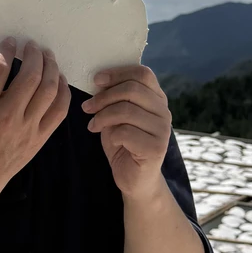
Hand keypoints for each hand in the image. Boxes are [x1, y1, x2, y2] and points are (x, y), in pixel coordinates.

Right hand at [0, 39, 70, 196]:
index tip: (10, 41)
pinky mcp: (39, 139)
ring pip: (48, 91)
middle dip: (33, 55)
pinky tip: (59, 80)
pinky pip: (59, 111)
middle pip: (30, 76)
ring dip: (51, 68)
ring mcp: (26, 129)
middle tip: (32, 44)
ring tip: (47, 56)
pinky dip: (63, 92)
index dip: (7, 50)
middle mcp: (6, 118)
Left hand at [81, 65, 170, 199]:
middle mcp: (164, 112)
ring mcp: (163, 130)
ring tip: (93, 125)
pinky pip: (126, 132)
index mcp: (156, 99)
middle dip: (104, 97)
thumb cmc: (124, 144)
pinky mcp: (156, 148)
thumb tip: (99, 80)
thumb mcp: (117, 116)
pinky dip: (110, 134)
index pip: (143, 74)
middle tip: (87, 107)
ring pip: (127, 110)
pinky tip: (107, 139)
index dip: (117, 73)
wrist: (134, 178)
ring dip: (103, 116)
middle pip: (133, 89)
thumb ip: (114, 98)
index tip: (96, 80)